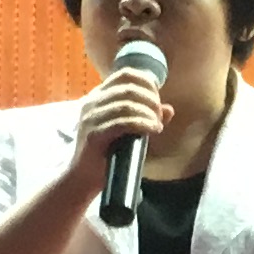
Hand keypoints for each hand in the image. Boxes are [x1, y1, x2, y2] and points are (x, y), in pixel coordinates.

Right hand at [69, 68, 174, 190]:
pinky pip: (122, 122)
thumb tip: (169, 109)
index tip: (157, 99)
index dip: (146, 82)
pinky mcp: (93, 134)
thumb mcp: (131, 131)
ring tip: (156, 125)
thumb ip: (148, 118)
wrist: (84, 178)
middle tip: (159, 115)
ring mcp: (91, 117)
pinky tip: (152, 129)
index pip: (125, 75)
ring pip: (127, 104)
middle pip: (129, 88)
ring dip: (148, 113)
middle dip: (150, 99)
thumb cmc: (108, 153)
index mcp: (99, 96)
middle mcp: (92, 102)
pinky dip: (142, 124)